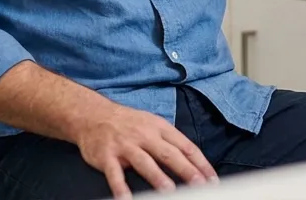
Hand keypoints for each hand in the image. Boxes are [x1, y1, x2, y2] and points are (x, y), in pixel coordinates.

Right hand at [74, 101, 216, 197]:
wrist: (93, 114)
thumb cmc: (128, 123)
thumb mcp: (152, 124)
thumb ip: (170, 141)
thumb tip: (193, 162)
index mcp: (160, 128)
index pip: (185, 146)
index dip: (200, 163)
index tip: (212, 178)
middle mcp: (144, 135)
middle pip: (169, 154)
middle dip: (186, 170)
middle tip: (200, 185)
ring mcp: (125, 145)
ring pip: (144, 162)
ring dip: (158, 178)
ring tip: (170, 192)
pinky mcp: (106, 156)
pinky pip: (114, 174)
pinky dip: (120, 188)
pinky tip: (127, 199)